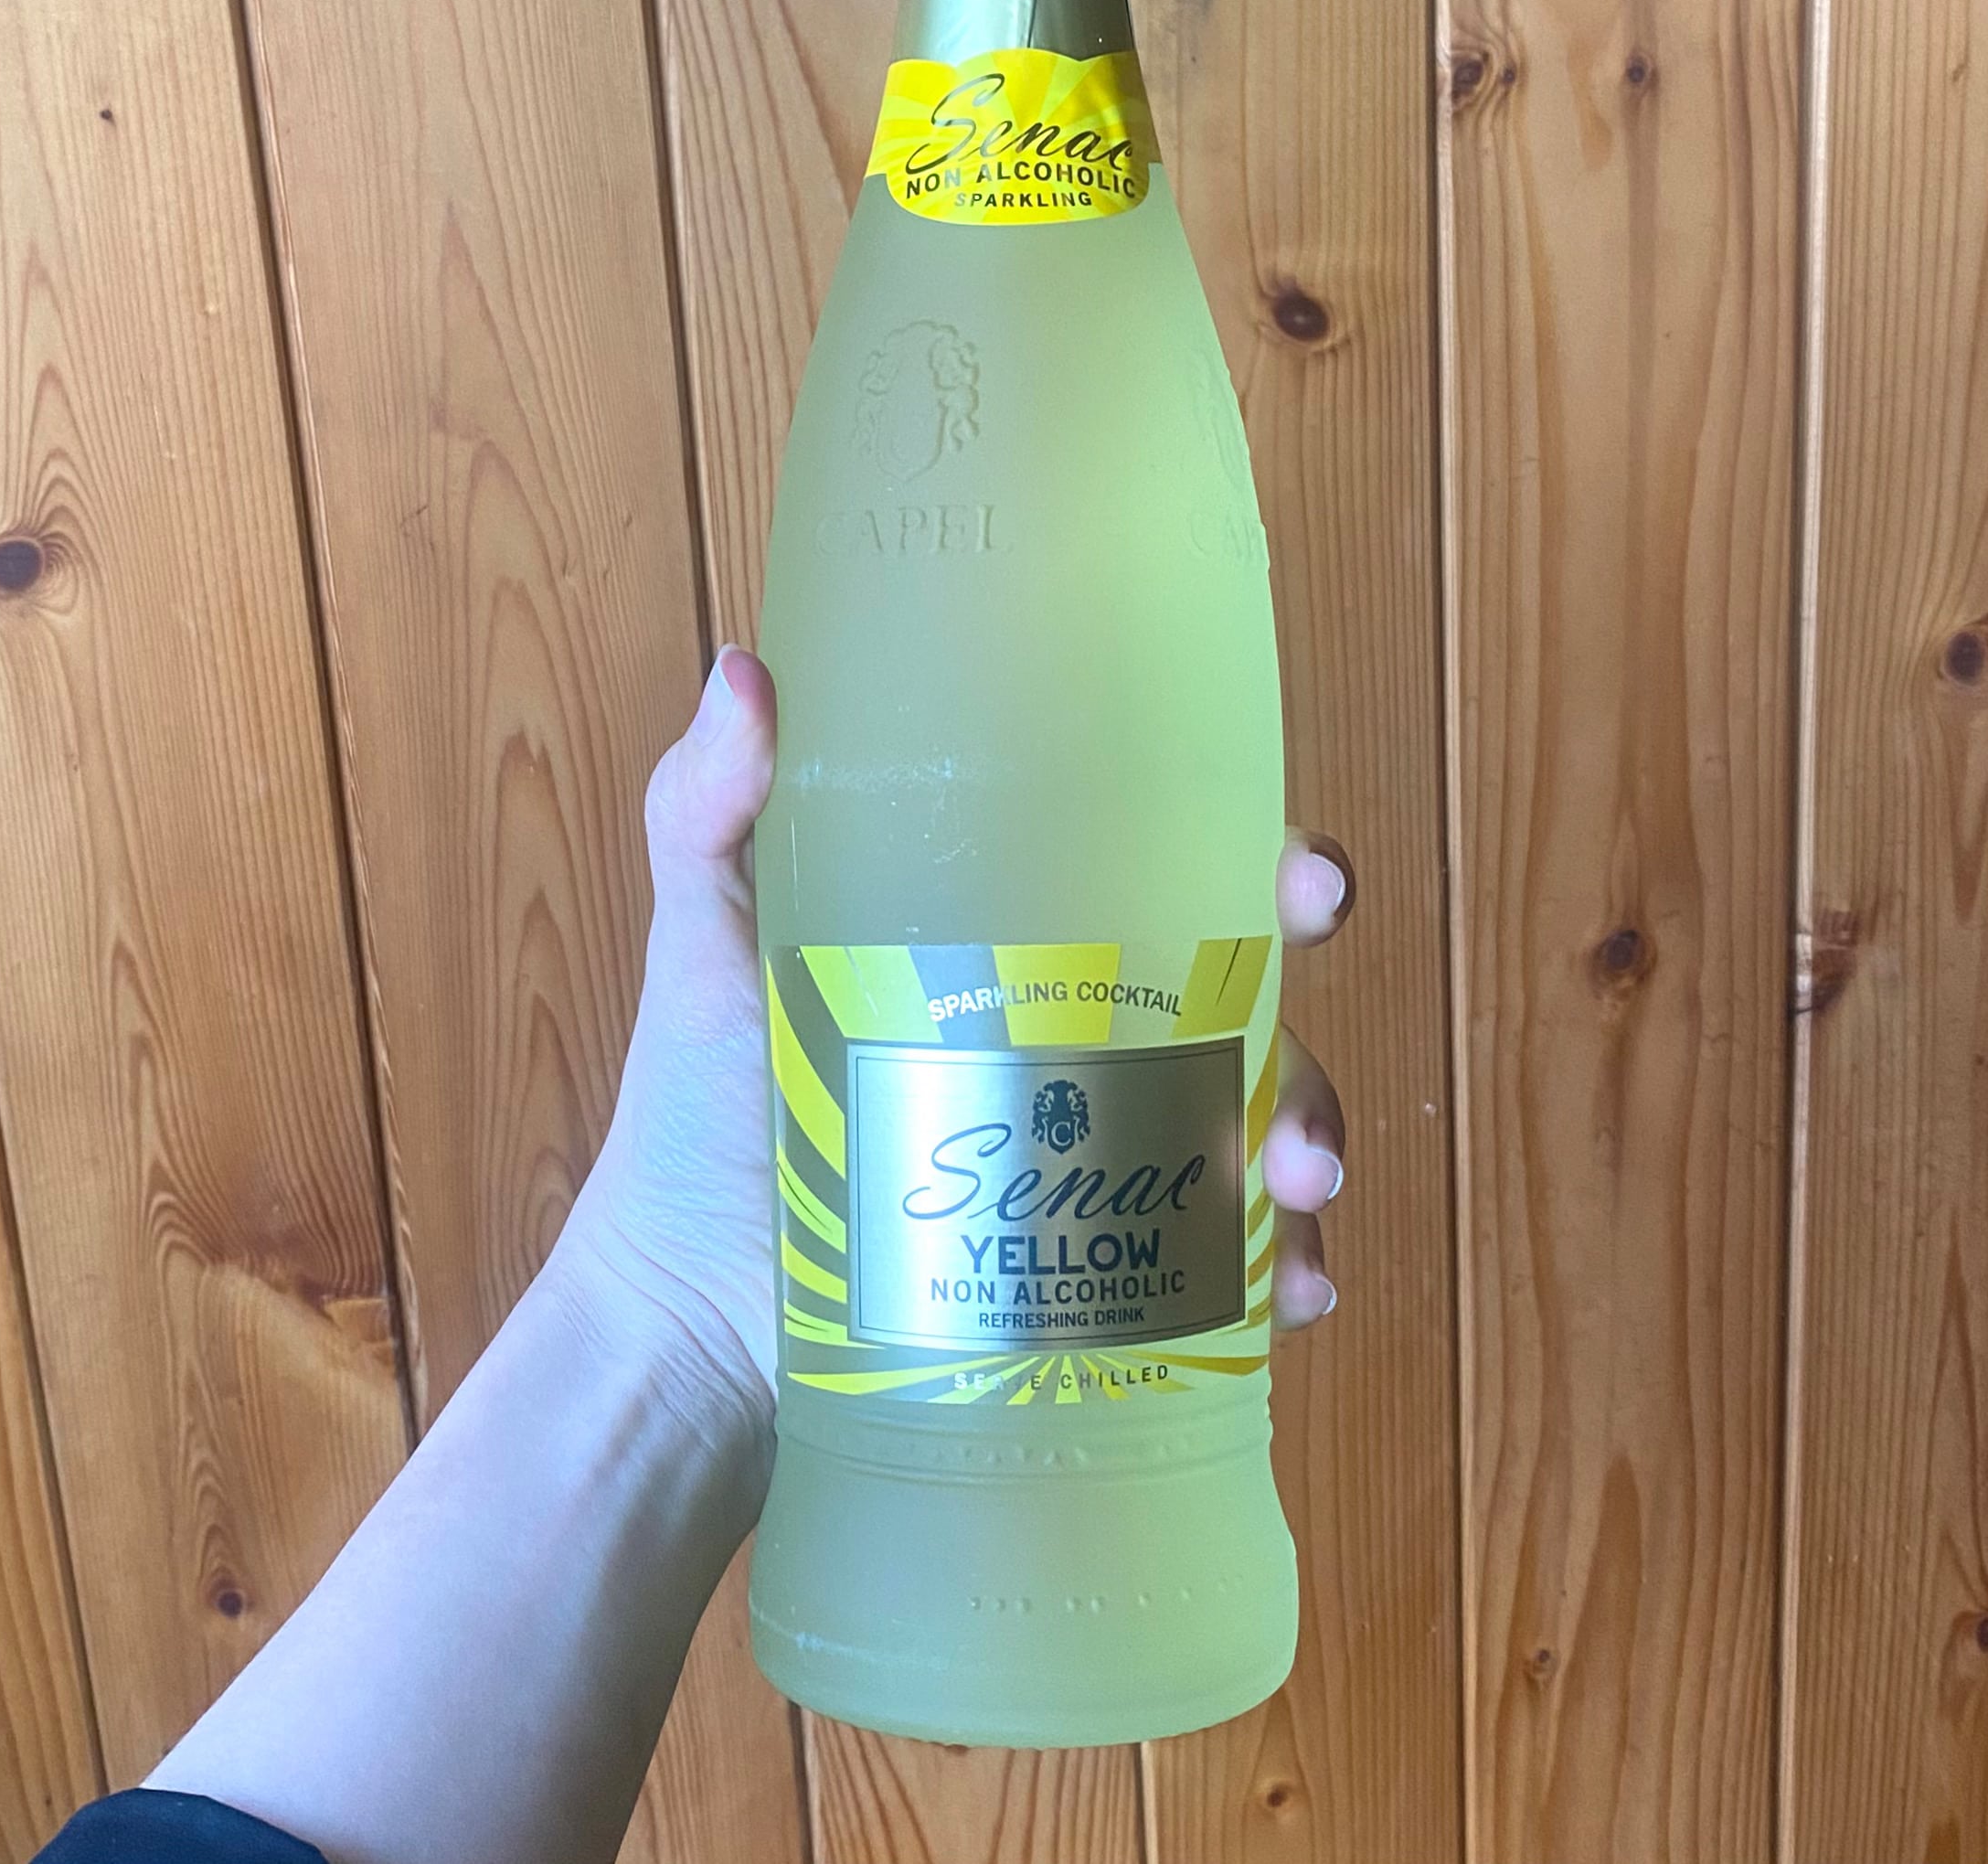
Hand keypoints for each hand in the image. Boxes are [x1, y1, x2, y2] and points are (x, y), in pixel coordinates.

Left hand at [558, 646, 1355, 1439]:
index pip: (1164, 868)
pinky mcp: (1093, 1273)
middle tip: (1298, 1088)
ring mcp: (1095, 1159)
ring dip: (1303, 1152)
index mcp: (1016, 937)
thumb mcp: (710, 943)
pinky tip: (1290, 1297)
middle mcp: (1078, 1038)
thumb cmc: (699, 1112)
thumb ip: (708, 811)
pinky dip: (1276, 1278)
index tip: (1303, 884)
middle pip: (1239, 1006)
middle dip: (1303, 1036)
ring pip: (1247, 1130)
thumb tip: (744, 668)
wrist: (684, 1318)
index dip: (1259, 861)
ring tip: (1294, 1200)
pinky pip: (1217, 1269)